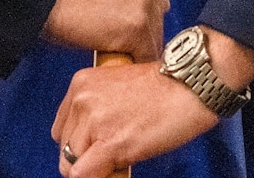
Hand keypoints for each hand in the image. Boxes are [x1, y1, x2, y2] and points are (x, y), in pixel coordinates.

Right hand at [41, 0, 168, 60]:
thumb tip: (131, 3)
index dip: (139, 13)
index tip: (124, 22)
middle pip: (157, 16)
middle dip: (140, 28)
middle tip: (114, 37)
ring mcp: (146, 2)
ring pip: (153, 38)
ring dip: (134, 47)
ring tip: (108, 47)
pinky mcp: (137, 29)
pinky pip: (144, 56)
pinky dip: (130, 62)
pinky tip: (111, 57)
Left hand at [52, 61, 217, 177]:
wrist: (191, 85)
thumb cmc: (166, 88)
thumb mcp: (118, 89)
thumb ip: (98, 111)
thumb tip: (91, 144)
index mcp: (82, 84)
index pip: (62, 129)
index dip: (80, 144)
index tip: (96, 148)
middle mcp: (82, 100)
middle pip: (66, 148)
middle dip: (87, 157)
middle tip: (113, 154)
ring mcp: (94, 121)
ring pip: (72, 165)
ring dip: (96, 167)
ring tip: (123, 156)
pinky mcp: (110, 143)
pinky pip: (83, 175)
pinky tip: (120, 168)